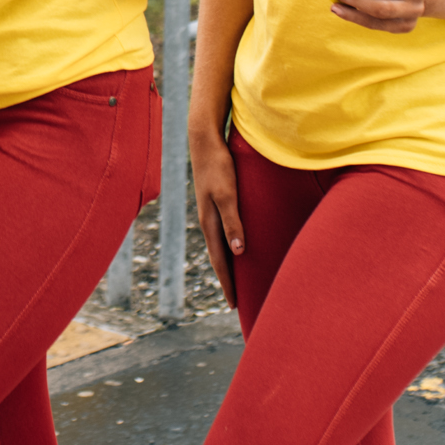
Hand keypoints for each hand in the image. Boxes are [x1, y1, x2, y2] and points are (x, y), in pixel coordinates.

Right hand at [190, 125, 242, 309]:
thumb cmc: (219, 166)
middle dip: (227, 279)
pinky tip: (236, 245)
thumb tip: (239, 252)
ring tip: (237, 279)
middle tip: (237, 301)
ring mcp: (210, 211)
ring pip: (220, 245)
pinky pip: (222, 231)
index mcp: (210, 222)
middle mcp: (208, 220)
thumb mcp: (228, 194)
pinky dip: (228, 245)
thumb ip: (233, 222)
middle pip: (219, 257)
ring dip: (228, 263)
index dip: (228, 283)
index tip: (234, 304)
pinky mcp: (215, 201)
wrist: (205, 140)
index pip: (220, 260)